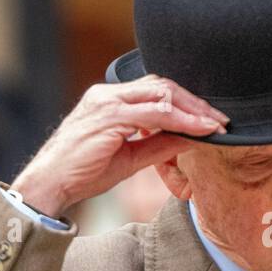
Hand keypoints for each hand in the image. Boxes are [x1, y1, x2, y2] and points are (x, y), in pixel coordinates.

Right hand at [10, 75, 228, 217]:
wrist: (49, 185)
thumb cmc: (83, 173)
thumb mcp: (130, 158)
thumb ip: (159, 144)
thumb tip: (193, 138)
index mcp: (109, 99)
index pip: (156, 89)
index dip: (187, 101)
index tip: (211, 118)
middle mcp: (107, 94)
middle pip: (162, 85)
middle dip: (196, 102)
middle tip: (222, 120)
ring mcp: (106, 102)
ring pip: (161, 95)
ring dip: (193, 110)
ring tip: (216, 126)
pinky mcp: (108, 117)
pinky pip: (154, 113)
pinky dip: (182, 120)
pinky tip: (200, 131)